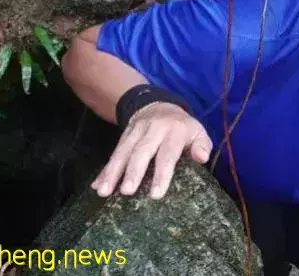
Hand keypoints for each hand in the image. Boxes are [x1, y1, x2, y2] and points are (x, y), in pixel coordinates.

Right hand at [90, 103, 211, 199]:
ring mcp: (136, 131)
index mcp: (175, 130)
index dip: (161, 173)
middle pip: (142, 151)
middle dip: (133, 172)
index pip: (168, 153)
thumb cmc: (182, 129)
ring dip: (112, 172)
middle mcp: (154, 129)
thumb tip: (202, 157)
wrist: (159, 105)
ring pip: (123, 152)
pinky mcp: (124, 135)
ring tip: (104, 191)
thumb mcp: (198, 133)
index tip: (156, 194)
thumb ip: (202, 145)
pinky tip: (96, 185)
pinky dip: (104, 170)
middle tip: (128, 192)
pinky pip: (114, 153)